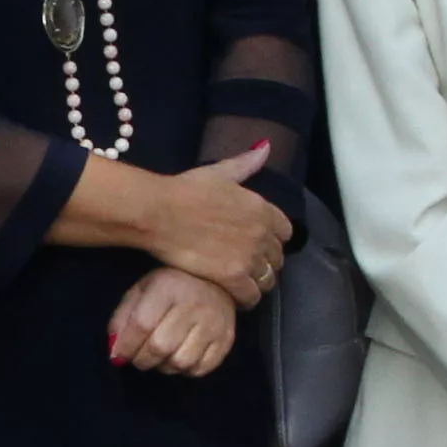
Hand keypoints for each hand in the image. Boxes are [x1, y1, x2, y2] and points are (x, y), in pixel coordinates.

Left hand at [108, 268, 239, 376]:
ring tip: (160, 357)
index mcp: (168, 287)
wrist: (216, 281)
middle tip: (139, 358)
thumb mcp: (142, 291)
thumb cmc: (171, 286)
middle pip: (160, 347)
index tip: (118, 356)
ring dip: (163, 367)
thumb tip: (115, 350)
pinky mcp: (226, 339)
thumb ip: (123, 317)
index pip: (142, 324)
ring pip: (181, 362)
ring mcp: (214, 323)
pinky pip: (200, 369)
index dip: (126, 346)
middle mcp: (194, 305)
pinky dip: (184, 371)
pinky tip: (179, 357)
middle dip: (142, 360)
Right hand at [137, 150, 289, 306]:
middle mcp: (261, 233)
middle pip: (277, 258)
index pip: (285, 232)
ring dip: (258, 283)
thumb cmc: (185, 189)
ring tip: (243, 284)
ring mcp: (249, 256)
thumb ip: (245, 164)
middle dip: (266, 263)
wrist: (160, 212)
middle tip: (249, 267)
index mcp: (261, 208)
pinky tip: (236, 298)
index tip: (260, 244)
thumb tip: (266, 147)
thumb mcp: (219, 173)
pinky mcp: (233, 277)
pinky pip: (252, 296)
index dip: (274, 240)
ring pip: (268, 279)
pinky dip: (246, 299)